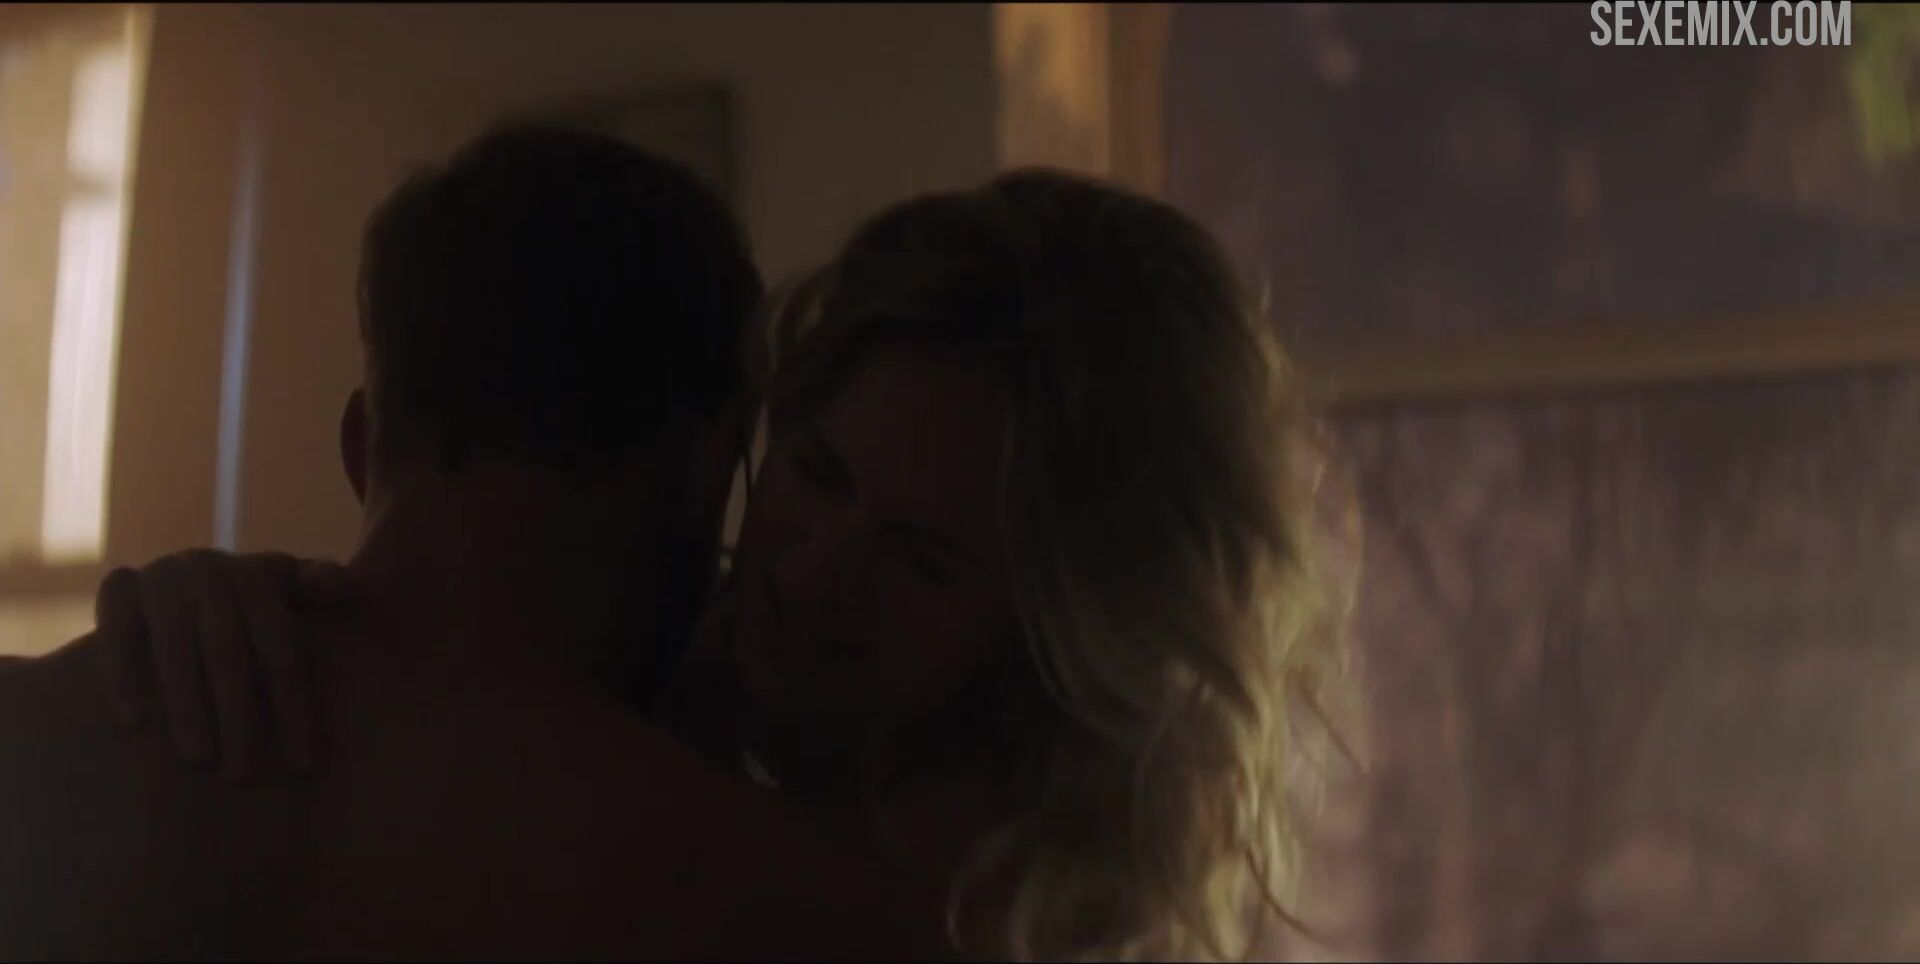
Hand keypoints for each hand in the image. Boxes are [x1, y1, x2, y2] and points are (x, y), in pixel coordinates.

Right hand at [91, 549, 350, 777]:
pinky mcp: (118, 586)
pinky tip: (131, 721)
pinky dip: (120, 671)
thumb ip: (318, 590)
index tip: (302, 762)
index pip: (281, 647)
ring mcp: (162, 574)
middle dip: (239, 715)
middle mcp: (210, 568)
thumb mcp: (291, 594)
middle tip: (243, 774)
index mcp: (259, 575)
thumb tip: (342, 585)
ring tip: (198, 759)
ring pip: (174, 644)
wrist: (188, 580)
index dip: (294, 705)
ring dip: (185, 704)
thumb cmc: (255, 606)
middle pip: (228, 649)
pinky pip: (115, 628)